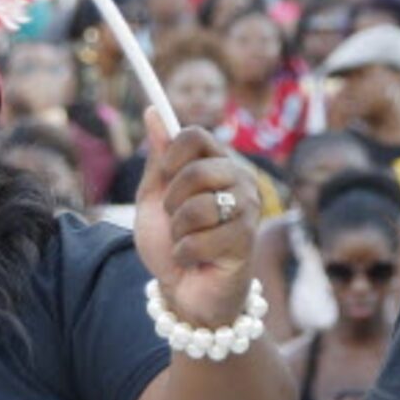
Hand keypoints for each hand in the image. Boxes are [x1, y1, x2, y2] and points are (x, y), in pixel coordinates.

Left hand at [134, 110, 260, 328]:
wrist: (185, 289)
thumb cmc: (171, 242)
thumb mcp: (155, 198)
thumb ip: (158, 159)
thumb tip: (153, 111)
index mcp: (216, 163)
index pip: (195, 135)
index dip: (171, 152)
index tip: (164, 173)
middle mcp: (238, 179)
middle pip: (195, 169)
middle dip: (172, 201)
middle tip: (177, 219)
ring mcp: (246, 209)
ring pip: (197, 208)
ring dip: (178, 232)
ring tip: (186, 241)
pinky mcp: (246, 239)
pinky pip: (199, 240)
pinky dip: (184, 254)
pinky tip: (195, 259)